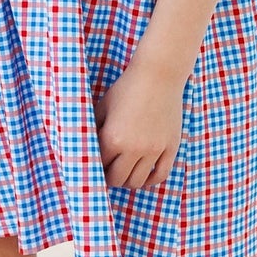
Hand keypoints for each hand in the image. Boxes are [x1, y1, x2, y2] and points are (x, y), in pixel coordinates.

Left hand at [95, 58, 184, 189]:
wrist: (158, 75)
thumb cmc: (126, 88)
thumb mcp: (103, 107)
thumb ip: (93, 129)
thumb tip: (85, 148)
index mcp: (112, 138)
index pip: (99, 167)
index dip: (95, 169)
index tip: (94, 168)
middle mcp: (133, 148)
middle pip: (118, 179)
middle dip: (110, 179)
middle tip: (109, 174)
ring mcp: (153, 149)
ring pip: (138, 181)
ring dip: (129, 181)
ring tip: (125, 174)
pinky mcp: (170, 147)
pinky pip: (161, 174)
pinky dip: (151, 180)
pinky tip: (145, 175)